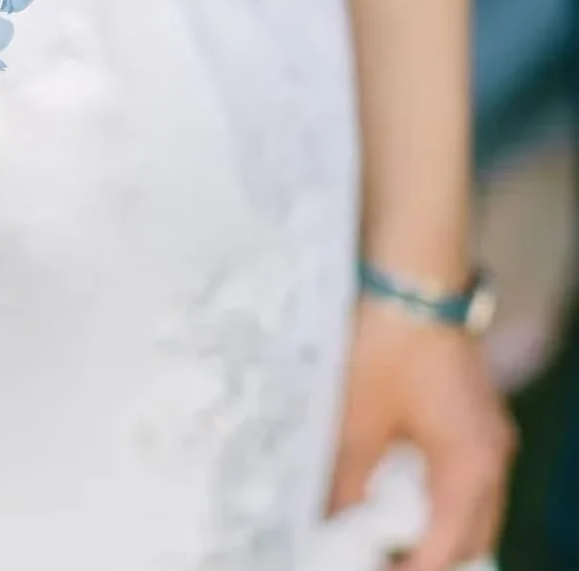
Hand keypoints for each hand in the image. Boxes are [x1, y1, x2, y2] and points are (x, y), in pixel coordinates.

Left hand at [329, 299, 514, 569]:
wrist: (411, 278)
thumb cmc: (388, 344)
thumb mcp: (359, 418)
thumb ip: (346, 476)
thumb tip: (330, 517)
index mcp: (471, 469)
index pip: (448, 547)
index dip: (409, 570)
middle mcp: (491, 457)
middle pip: (469, 532)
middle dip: (427, 554)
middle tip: (377, 557)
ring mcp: (486, 432)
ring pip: (468, 502)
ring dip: (431, 521)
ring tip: (380, 526)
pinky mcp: (472, 410)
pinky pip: (462, 470)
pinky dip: (433, 487)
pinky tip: (393, 480)